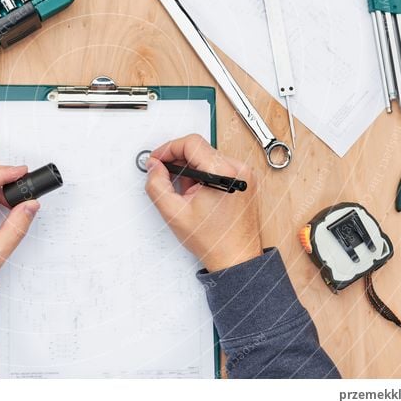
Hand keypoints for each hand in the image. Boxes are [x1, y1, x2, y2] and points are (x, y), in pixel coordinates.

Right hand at [145, 134, 261, 271]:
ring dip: (192, 170)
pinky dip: (204, 175)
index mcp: (223, 172)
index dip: (169, 148)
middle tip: (166, 178)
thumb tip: (154, 166)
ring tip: (187, 193)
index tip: (158, 159)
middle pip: (200, 149)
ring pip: (208, 157)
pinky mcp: (246, 181)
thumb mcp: (174, 212)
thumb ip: (157, 184)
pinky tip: (199, 194)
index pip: (191, 143)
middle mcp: (238, 169)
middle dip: (179, 161)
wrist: (236, 258)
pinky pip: (219, 167)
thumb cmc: (212, 240)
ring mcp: (245, 174)